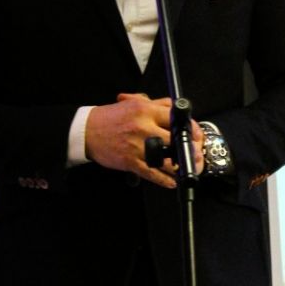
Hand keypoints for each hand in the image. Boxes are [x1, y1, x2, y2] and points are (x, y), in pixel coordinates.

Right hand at [85, 93, 203, 187]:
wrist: (87, 131)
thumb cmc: (111, 117)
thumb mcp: (133, 103)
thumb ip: (156, 104)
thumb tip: (175, 107)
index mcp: (145, 110)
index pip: (175, 118)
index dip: (190, 128)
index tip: (197, 135)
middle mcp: (143, 127)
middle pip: (175, 139)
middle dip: (190, 149)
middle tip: (197, 155)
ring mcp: (137, 146)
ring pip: (167, 159)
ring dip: (181, 167)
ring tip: (190, 170)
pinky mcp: (130, 161)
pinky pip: (152, 173)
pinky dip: (164, 180)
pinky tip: (172, 182)